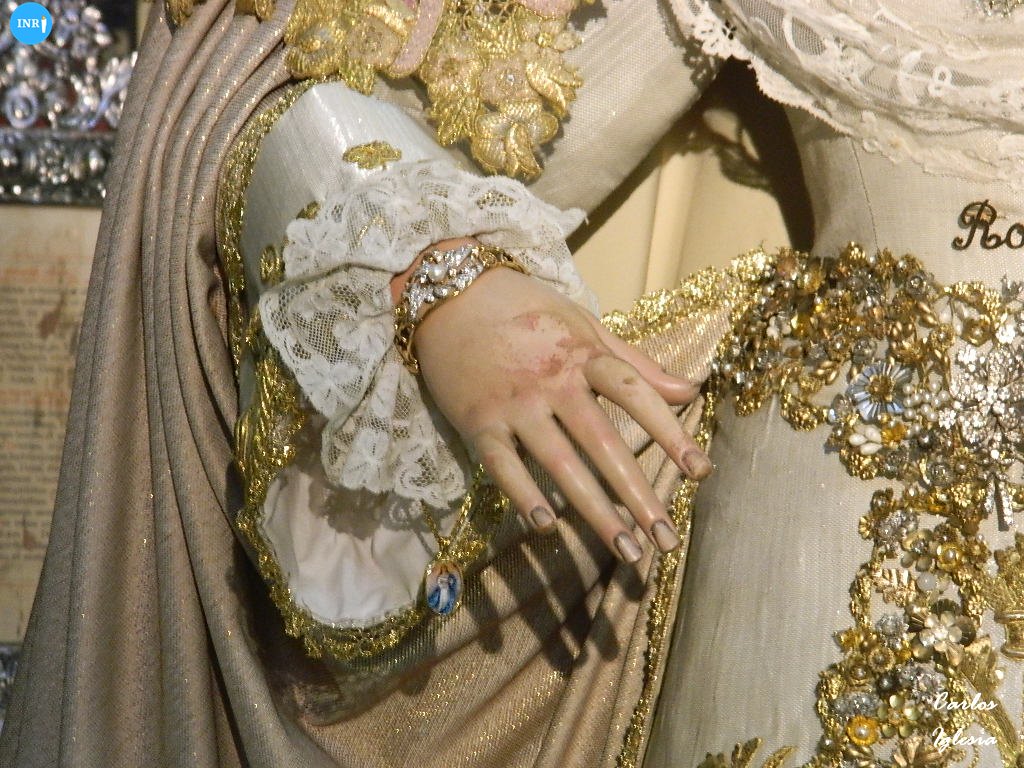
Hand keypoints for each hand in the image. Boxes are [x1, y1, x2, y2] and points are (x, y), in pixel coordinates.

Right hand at [412, 248, 711, 563]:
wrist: (449, 292)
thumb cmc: (524, 308)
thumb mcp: (584, 324)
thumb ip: (636, 362)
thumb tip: (691, 389)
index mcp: (584, 355)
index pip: (636, 395)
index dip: (671, 433)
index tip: (702, 472)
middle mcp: (553, 382)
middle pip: (604, 443)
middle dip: (637, 494)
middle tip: (666, 540)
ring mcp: (515, 404)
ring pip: (560, 463)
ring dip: (595, 510)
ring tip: (626, 550)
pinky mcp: (478, 420)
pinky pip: (503, 465)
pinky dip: (523, 494)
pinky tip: (547, 527)